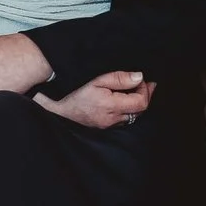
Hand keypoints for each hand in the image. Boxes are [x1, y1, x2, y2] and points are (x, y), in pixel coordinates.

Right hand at [33, 70, 153, 129]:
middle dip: (145, 95)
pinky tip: (125, 100)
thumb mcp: (97, 80)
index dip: (145, 90)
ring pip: (134, 116)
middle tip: (144, 83)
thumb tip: (139, 77)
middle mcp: (114, 119)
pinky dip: (129, 109)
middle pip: (141, 110)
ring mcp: (111, 125)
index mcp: (112, 106)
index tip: (141, 80)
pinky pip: (125, 119)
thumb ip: (119, 78)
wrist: (60, 110)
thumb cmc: (76, 93)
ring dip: (138, 103)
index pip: (141, 102)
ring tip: (136, 90)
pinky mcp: (107, 127)